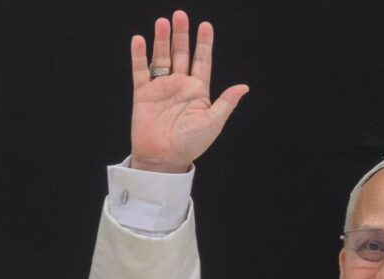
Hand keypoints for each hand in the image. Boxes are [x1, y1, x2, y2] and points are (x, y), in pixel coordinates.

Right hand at [129, 10, 248, 172]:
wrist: (164, 158)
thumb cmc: (190, 144)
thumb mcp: (213, 122)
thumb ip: (226, 102)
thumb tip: (244, 86)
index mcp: (198, 92)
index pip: (202, 61)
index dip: (204, 43)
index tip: (205, 25)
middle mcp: (180, 86)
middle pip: (181, 54)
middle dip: (181, 35)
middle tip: (180, 15)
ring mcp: (161, 89)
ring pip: (162, 58)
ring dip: (162, 40)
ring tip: (163, 22)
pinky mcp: (143, 94)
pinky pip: (141, 71)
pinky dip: (139, 56)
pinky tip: (140, 40)